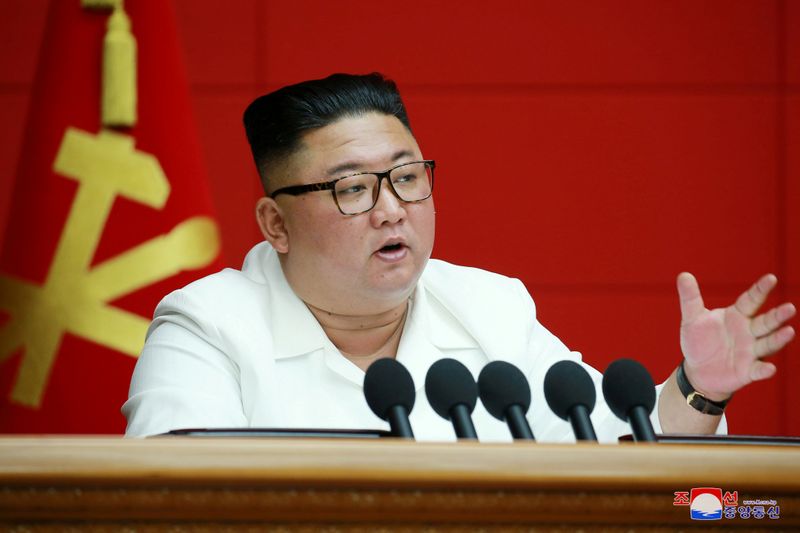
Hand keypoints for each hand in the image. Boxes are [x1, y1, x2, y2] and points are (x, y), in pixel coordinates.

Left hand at [677, 272, 795, 400]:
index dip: (760, 290)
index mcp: (737, 315)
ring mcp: (750, 351)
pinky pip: (758, 370)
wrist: (697, 370)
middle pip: (765, 322)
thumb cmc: (699, 340)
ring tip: (789, 331)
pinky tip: (770, 368)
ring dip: (778, 339)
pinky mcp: (748, 371)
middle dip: (777, 316)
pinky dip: (764, 369)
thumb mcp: (692, 318)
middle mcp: (749, 332)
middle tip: (790, 307)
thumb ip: (690, 298)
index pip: (751, 300)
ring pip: (767, 343)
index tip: (771, 278)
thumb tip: (683, 274)